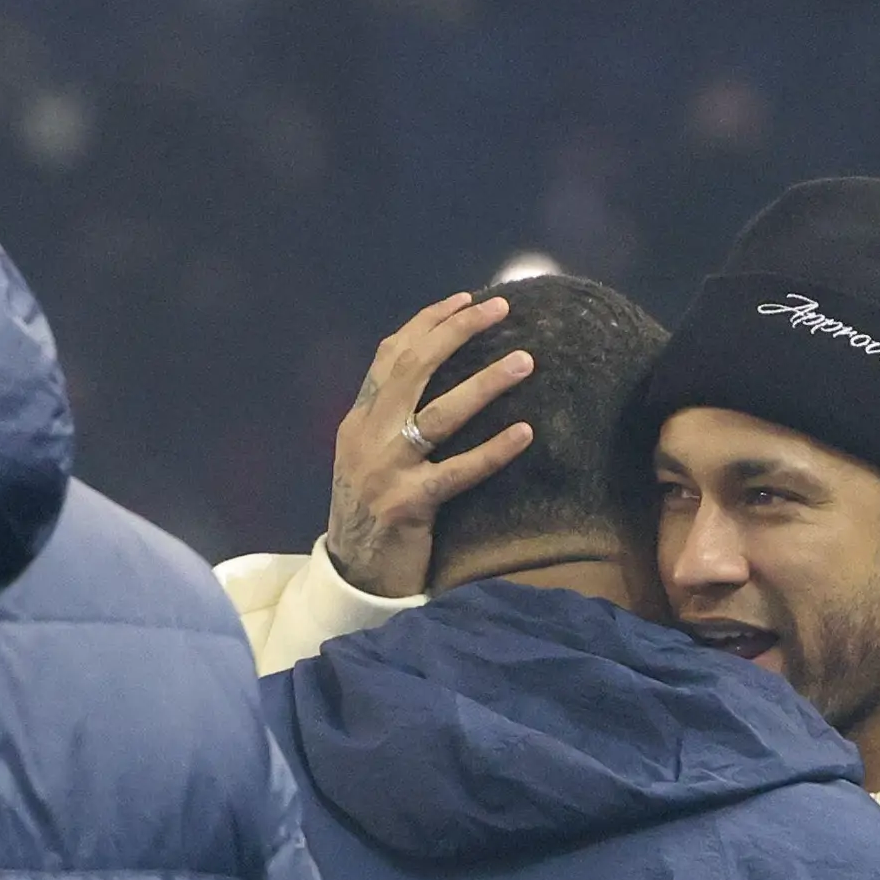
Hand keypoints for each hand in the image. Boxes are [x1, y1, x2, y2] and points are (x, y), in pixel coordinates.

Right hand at [322, 291, 537, 598]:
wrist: (354, 579)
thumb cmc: (373, 518)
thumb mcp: (371, 461)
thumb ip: (392, 423)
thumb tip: (433, 383)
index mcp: (359, 421)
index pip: (391, 355)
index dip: (428, 323)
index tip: (466, 300)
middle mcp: (367, 437)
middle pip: (413, 367)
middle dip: (457, 331)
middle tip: (500, 308)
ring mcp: (386, 470)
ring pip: (440, 414)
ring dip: (485, 382)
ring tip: (524, 361)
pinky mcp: (408, 506)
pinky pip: (459, 472)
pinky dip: (494, 451)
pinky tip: (525, 433)